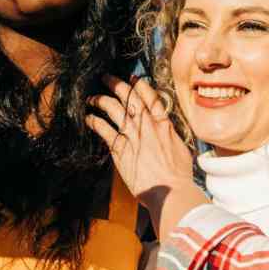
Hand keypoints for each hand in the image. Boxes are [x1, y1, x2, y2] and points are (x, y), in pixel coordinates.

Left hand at [87, 75, 206, 239]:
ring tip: (91, 98)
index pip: (150, 96)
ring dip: (100, 100)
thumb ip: (170, 137)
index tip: (132, 78)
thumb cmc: (178, 176)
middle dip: (115, 84)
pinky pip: (103, 129)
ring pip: (113, 108)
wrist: (170, 191)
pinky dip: (94, 121)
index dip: (139, 85)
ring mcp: (133, 135)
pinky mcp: (120, 149)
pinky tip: (88, 119)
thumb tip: (168, 132)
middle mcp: (147, 125)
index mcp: (164, 124)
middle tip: (106, 78)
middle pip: (128, 96)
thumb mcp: (180, 149)